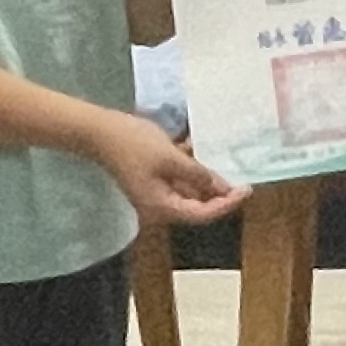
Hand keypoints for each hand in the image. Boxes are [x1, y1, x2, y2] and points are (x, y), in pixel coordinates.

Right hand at [87, 108, 244, 229]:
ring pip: (189, 193)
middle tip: (241, 180)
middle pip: (197, 207)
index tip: (246, 189)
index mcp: (162, 208)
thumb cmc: (134, 144)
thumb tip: (223, 188)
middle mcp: (159, 206)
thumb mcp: (171, 158)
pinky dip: (191, 170)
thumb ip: (198, 175)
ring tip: (225, 165)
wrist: (99, 131)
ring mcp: (155, 193)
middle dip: (219, 194)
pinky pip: (178, 180)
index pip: (203, 214)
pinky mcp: (152, 179)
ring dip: (206, 180)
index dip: (227, 204)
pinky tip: (199, 152)